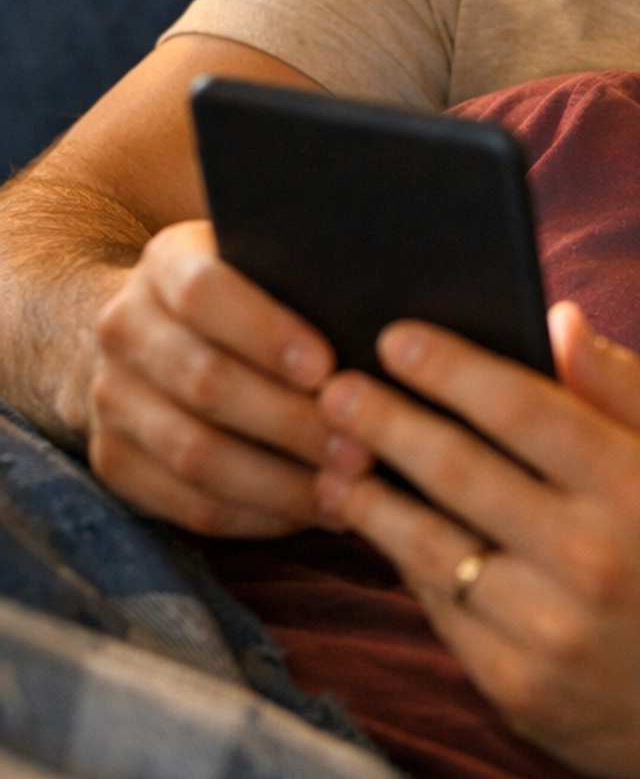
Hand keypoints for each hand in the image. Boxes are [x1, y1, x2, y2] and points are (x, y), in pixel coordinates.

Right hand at [89, 220, 336, 536]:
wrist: (152, 330)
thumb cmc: (249, 295)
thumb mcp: (267, 263)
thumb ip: (310, 280)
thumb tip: (390, 327)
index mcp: (166, 264)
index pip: (204, 293)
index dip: (267, 333)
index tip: (327, 368)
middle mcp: (125, 328)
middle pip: (205, 381)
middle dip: (291, 422)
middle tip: (362, 448)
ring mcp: (109, 399)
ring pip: (195, 453)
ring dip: (280, 481)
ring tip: (348, 490)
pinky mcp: (115, 461)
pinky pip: (188, 505)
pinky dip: (258, 515)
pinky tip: (313, 512)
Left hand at [315, 302, 639, 778]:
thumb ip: (626, 389)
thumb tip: (557, 317)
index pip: (520, 408)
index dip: (448, 367)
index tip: (394, 337)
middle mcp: (593, 560)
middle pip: (457, 471)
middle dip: (383, 420)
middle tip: (334, 388)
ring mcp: (551, 633)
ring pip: (431, 547)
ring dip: (370, 497)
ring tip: (335, 459)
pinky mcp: (519, 691)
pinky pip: (441, 612)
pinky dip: (406, 565)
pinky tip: (383, 530)